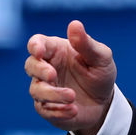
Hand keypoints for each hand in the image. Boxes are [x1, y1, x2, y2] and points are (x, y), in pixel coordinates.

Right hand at [25, 20, 116, 134]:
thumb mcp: (101, 57)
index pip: (38, 43)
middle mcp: (47, 68)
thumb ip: (86, 43)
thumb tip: (74, 24)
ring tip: (72, 97)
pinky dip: (58, 110)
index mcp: (57, 50)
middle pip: (30, 65)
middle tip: (52, 75)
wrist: (104, 103)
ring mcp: (45, 88)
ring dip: (53, 94)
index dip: (35, 46)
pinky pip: (45, 109)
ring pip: (36, 90)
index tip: (39, 51)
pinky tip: (73, 110)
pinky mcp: (47, 107)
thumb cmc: (100, 73)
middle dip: (39, 70)